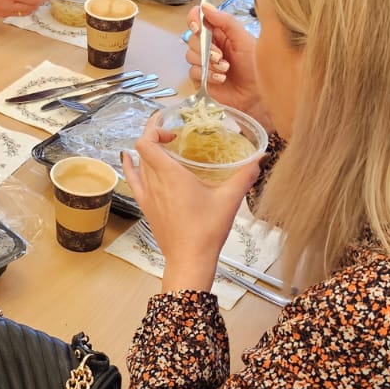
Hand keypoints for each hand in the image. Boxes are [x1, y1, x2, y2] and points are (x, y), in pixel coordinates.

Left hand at [122, 112, 259, 293]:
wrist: (189, 260)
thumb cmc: (207, 230)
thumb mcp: (229, 200)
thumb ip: (245, 176)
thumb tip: (260, 159)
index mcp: (169, 175)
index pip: (146, 142)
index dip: (154, 129)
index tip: (172, 130)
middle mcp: (153, 182)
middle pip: (141, 149)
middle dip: (153, 135)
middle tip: (170, 131)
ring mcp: (147, 195)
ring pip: (138, 163)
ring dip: (146, 150)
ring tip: (162, 145)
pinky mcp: (146, 207)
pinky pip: (132, 180)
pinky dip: (130, 167)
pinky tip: (130, 160)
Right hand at [184, 3, 270, 128]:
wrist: (257, 95)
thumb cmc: (255, 67)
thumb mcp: (244, 40)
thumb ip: (226, 22)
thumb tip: (205, 7)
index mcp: (220, 33)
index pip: (199, 19)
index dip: (194, 20)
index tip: (198, 27)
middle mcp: (210, 46)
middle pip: (191, 38)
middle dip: (204, 47)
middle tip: (220, 56)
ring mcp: (204, 62)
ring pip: (190, 55)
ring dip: (208, 62)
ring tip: (225, 69)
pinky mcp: (201, 79)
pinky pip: (193, 72)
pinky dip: (207, 75)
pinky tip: (221, 78)